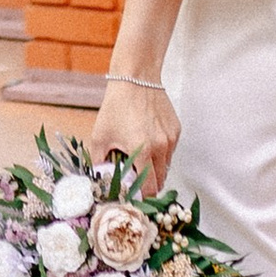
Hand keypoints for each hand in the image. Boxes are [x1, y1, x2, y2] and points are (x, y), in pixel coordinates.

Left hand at [86, 77, 179, 194]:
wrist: (135, 79)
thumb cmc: (115, 107)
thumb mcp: (100, 136)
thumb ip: (99, 163)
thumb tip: (101, 182)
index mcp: (142, 150)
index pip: (149, 188)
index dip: (142, 197)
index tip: (134, 198)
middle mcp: (161, 146)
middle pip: (161, 181)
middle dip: (149, 186)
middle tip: (136, 183)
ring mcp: (171, 138)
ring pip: (167, 166)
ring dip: (155, 169)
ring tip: (140, 161)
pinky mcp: (176, 130)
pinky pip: (170, 151)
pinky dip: (161, 154)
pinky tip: (148, 142)